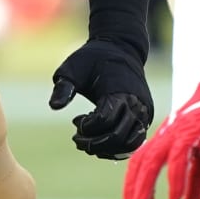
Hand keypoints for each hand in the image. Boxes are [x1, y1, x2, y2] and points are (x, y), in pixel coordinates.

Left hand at [49, 38, 152, 159]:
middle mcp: (135, 104)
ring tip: (90, 144)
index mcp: (119, 91)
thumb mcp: (72, 69)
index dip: (86, 127)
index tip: (75, 120)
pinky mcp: (145, 116)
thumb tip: (54, 107)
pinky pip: (135, 141)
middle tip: (77, 139)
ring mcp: (143, 111)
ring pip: (129, 144)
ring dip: (107, 149)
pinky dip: (118, 148)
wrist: (121, 48)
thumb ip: (63, 87)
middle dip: (94, 143)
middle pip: (117, 136)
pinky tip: (101, 144)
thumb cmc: (92, 59)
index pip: (104, 121)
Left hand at [123, 62, 199, 198]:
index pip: (142, 165)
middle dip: (133, 191)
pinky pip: (178, 158)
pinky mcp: (193, 131)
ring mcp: (177, 132)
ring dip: (145, 188)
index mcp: (167, 140)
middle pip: (140, 164)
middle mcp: (166, 136)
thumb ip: (195, 182)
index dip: (136, 187)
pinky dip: (175, 179)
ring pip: (151, 162)